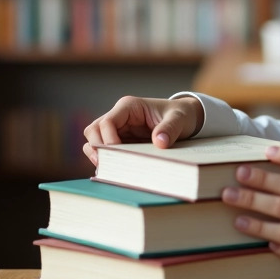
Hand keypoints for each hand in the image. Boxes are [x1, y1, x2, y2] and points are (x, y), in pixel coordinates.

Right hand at [82, 96, 204, 165]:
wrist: (185, 118)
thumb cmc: (180, 115)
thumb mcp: (179, 119)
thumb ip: (170, 128)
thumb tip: (159, 142)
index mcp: (129, 107)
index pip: (107, 122)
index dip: (107, 140)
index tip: (118, 155)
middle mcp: (119, 117)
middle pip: (93, 131)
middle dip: (96, 148)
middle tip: (107, 165)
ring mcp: (118, 130)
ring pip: (94, 141)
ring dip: (98, 155)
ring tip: (107, 170)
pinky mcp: (120, 142)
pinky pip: (105, 152)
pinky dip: (106, 161)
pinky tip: (114, 171)